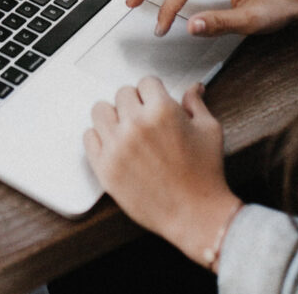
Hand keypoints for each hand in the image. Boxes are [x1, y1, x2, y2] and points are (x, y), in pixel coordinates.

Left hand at [83, 77, 241, 267]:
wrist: (195, 215)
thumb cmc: (205, 175)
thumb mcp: (209, 130)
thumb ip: (196, 104)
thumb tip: (194, 88)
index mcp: (162, 111)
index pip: (146, 82)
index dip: (154, 92)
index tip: (155, 101)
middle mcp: (136, 124)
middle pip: (122, 94)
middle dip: (135, 103)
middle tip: (144, 118)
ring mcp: (117, 146)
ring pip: (100, 110)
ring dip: (113, 116)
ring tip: (126, 129)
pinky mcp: (104, 167)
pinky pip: (88, 137)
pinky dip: (99, 138)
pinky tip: (114, 145)